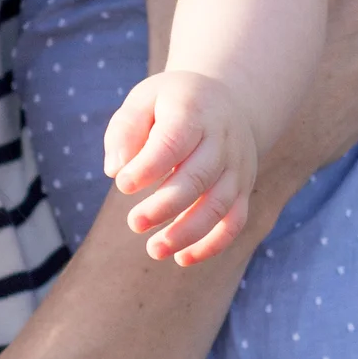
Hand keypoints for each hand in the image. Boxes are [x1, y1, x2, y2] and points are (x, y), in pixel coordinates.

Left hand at [105, 67, 257, 264]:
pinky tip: (183, 258)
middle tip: (134, 223)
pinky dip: (212, 244)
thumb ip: (125, 130)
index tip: (122, 184)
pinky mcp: (243, 189)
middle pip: (197, 178)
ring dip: (187, 232)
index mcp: (194, 111)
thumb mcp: (144, 100)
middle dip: (165, 206)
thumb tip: (115, 170)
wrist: (228, 100)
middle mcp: (222, 139)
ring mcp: (236, 166)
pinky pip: (234, 222)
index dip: (148, 167)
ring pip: (218, 205)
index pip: (173, 142)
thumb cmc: (172, 104)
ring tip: (154, 250)